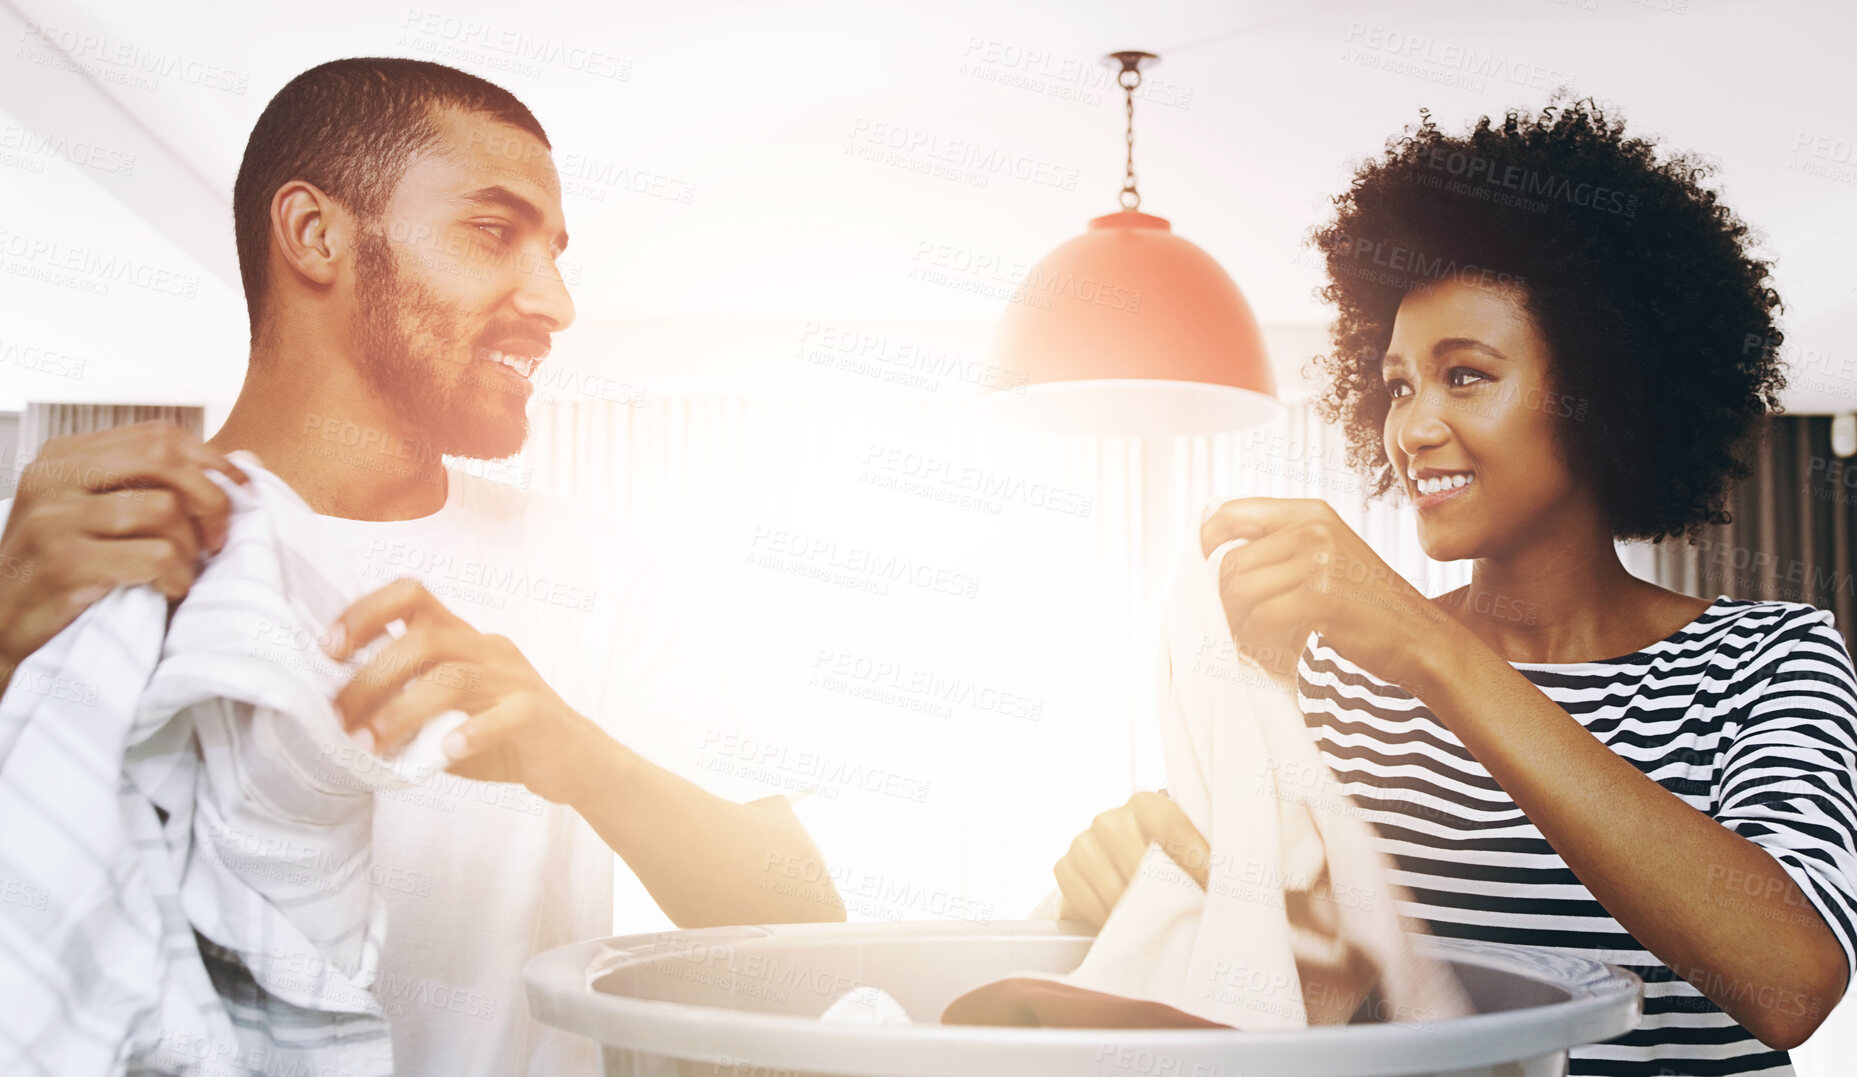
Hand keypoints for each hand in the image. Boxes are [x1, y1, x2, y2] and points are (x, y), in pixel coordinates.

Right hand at [0, 422, 248, 679]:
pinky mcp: (65, 562)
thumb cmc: (61, 570)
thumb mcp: (98, 514)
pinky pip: (153, 556)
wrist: (3, 626)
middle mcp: (54, 477)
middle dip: (209, 498)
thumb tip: (240, 462)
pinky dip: (174, 576)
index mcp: (65, 457)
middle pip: (163, 458)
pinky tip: (166, 589)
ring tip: (180, 570)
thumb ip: (151, 484)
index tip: (241, 489)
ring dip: (188, 548)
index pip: (157, 436)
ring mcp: (54, 518)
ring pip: (163, 508)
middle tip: (217, 537)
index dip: (212, 460)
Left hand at [326, 578, 608, 804]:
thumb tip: (341, 720)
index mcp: (460, 639)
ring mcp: (514, 677)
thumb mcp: (444, 714)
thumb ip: (404, 707)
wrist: (572, 759)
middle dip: (372, 678)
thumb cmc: (499, 737)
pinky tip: (447, 752)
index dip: (366, 612)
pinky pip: (507, 714)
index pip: (412, 596)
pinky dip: (473, 732)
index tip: (330, 649)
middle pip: (424, 641)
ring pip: (455, 678)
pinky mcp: (537, 711)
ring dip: (403, 711)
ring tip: (372, 746)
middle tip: (340, 719)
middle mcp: (486, 648)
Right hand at [1053, 791, 1210, 929]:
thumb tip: (1228, 878)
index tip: (1208, 887)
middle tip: (1183, 913)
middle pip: (1137, 857)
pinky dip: (1105, 917)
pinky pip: (1084, 898)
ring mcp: (1083, 843)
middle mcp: (1109, 819)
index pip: (1168, 823)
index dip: (1191, 858)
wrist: (1120, 875)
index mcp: (1146, 803)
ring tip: (1156, 926)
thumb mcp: (1186, 852)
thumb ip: (1203, 856)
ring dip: (1135, 911)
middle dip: (1162, 891)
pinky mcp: (1064, 868)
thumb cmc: (1164, 863)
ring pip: (1111, 884)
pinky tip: (1123, 925)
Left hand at [1201, 498, 1452, 691]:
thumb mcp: (1328, 556)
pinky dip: (1257, 639)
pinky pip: (1259, 617)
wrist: (1420, 637)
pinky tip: (1273, 648)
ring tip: (1253, 638)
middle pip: (1229, 561)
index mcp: (1310, 512)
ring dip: (1237, 622)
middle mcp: (1312, 527)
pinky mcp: (1320, 596)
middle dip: (1222, 600)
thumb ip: (1281, 547)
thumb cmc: (1367, 604)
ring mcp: (1318, 560)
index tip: (1202, 572)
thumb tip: (1212, 557)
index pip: (1230, 512)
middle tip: (1235, 624)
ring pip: (1238, 590)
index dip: (1205, 542)